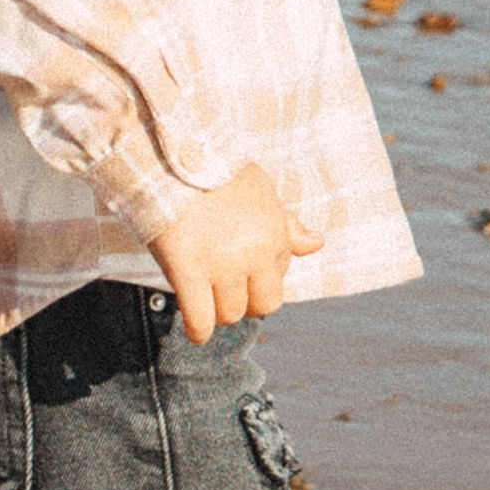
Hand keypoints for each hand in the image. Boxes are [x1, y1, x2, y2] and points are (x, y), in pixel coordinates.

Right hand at [147, 163, 322, 343]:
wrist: (172, 157)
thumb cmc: (217, 173)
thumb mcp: (262, 193)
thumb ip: (288, 224)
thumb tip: (316, 244)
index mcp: (273, 235)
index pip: (278, 279)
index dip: (260, 276)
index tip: (239, 264)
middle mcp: (252, 254)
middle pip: (262, 306)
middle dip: (247, 302)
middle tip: (227, 289)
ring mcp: (219, 265)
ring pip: (229, 314)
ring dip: (218, 311)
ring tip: (205, 296)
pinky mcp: (187, 270)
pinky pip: (200, 318)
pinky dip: (199, 330)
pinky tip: (196, 331)